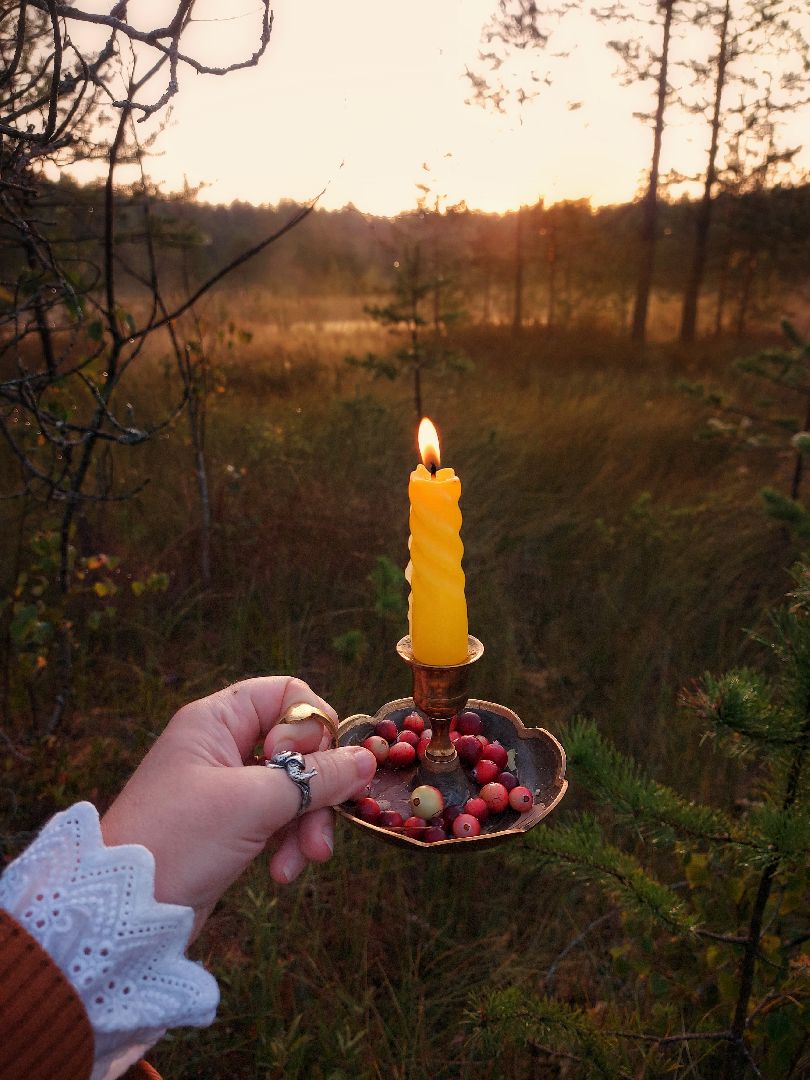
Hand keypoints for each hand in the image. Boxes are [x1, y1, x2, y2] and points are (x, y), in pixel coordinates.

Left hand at [100, 677, 375, 936]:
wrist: (122, 915)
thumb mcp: (255, 803)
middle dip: (317, 788)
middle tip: (322, 825)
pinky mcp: (230, 825)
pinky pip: (278, 819)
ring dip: (306, 822)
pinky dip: (288, 841)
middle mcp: (222, 746)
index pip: (287, 695)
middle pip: (298, 746)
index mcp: (217, 720)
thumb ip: (316, 778)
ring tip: (305, 859)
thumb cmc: (179, 840)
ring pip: (293, 787)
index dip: (310, 726)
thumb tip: (367, 759)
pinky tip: (283, 873)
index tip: (309, 763)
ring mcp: (226, 787)